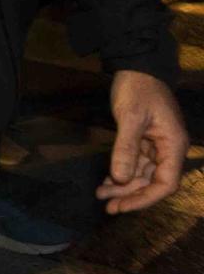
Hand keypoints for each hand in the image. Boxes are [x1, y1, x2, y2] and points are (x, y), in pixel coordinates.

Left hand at [97, 71, 188, 213]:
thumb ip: (126, 148)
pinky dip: (121, 173)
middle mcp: (168, 149)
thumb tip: (119, 178)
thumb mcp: (130, 117)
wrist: (136, 67)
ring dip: (123, 186)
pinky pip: (135, 163)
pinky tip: (106, 182)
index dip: (145, 198)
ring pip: (142, 174)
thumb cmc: (138, 89)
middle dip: (130, 195)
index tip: (123, 206)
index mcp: (173, 145)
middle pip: (152, 182)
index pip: (165, 183)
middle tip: (106, 206)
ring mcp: (156, 145)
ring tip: (100, 195)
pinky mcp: (144, 140)